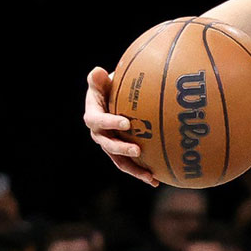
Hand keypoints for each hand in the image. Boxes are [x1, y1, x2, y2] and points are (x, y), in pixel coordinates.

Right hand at [84, 66, 158, 186]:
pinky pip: (130, 164)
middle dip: (122, 149)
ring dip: (134, 169)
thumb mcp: (100, 82)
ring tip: (150, 176)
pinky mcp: (120, 153)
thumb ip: (97, 79)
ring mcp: (109, 146)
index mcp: (93, 117)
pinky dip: (141, 172)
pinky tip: (157, 179)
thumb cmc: (106, 87)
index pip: (98, 121)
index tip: (126, 123)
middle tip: (137, 151)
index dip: (110, 123)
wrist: (109, 99)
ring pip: (119, 161)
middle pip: (108, 145)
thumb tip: (97, 71)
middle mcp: (99, 135)